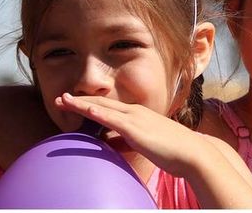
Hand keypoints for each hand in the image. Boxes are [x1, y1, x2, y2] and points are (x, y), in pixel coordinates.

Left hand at [56, 93, 205, 176]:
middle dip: (79, 99)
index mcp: (138, 114)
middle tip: (60, 98)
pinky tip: (83, 109)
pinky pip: (111, 119)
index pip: (109, 107)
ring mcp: (135, 118)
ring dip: (80, 103)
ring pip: (102, 107)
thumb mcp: (145, 145)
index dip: (89, 103)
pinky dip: (95, 112)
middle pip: (101, 103)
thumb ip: (128, 141)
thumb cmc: (173, 151)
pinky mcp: (135, 128)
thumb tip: (111, 144)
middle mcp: (134, 111)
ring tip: (62, 101)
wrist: (192, 153)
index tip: (73, 102)